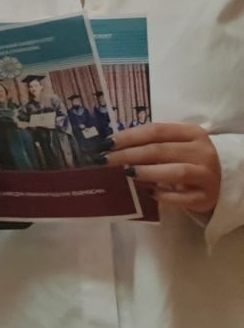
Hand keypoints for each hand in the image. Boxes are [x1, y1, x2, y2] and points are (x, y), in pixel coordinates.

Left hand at [108, 123, 222, 213]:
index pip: (156, 130)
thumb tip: (112, 148)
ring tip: (127, 174)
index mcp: (192, 133)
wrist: (221, 181)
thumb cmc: (188, 160)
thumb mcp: (175, 146)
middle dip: (129, 155)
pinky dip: (164, 195)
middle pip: (161, 150)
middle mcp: (202, 151)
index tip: (106, 143)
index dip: (129, 136)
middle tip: (106, 161)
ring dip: (148, 172)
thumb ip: (151, 144)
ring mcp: (207, 175)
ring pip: (176, 172)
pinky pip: (182, 197)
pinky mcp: (206, 197)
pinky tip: (149, 193)